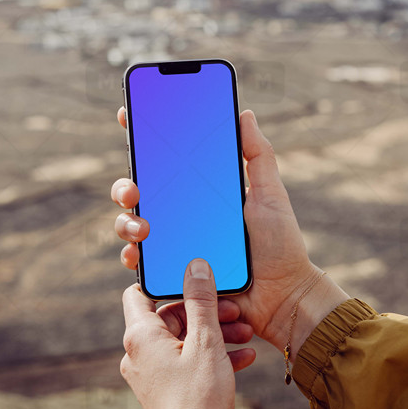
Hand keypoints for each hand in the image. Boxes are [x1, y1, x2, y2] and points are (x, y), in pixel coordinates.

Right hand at [112, 108, 348, 362]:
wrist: (283, 295)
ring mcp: (173, 243)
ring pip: (131, 225)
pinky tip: (138, 253)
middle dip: (124, 186)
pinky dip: (133, 256)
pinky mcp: (171, 273)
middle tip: (134, 189)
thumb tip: (244, 113)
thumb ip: (258, 155)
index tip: (130, 115)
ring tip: (142, 227)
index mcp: (200, 191)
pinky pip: (141, 263)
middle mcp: (180, 214)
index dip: (144, 137)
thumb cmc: (280, 245)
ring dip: (125, 222)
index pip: (165, 161)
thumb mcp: (271, 194)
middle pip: (138, 192)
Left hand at [120, 258, 254, 408]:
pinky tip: (245, 358)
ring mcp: (150, 375)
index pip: (139, 293)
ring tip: (246, 334)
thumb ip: (202, 300)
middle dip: (205, 312)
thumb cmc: (200, 395)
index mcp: (139, 337)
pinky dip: (211, 357)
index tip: (193, 279)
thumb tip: (195, 265)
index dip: (165, 282)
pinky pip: (186, 363)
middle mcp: (138, 354)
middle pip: (170, 317)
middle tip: (235, 312)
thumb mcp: (207, 341)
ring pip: (183, 341)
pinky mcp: (165, 391)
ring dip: (214, 334)